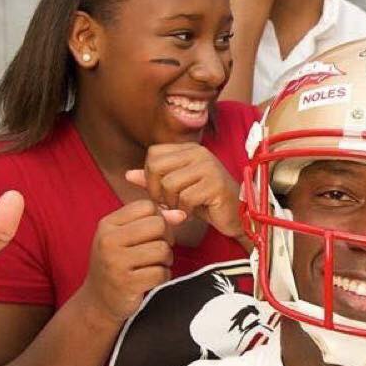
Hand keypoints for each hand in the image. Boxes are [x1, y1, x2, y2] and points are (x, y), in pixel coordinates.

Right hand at [75, 200, 184, 324]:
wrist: (98, 301)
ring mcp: (116, 263)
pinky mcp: (127, 284)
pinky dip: (163, 277)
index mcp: (107, 225)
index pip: (147, 206)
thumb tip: (181, 215)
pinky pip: (162, 273)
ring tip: (153, 266)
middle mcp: (108, 241)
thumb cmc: (117, 264)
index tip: (154, 234)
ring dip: (166, 260)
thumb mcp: (126, 237)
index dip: (159, 219)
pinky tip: (151, 280)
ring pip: (163, 249)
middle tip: (158, 252)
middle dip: (166, 239)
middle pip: (158, 225)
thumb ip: (153, 221)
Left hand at [125, 143, 245, 243]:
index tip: (162, 192)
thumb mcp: (177, 190)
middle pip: (156, 166)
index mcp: (189, 149)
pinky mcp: (215, 184)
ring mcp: (208, 167)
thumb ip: (154, 180)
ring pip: (169, 184)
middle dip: (157, 190)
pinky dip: (186, 210)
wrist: (237, 216)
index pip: (153, 154)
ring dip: (172, 203)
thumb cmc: (206, 202)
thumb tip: (128, 174)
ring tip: (184, 208)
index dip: (150, 176)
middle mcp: (199, 153)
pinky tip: (194, 212)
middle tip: (169, 203)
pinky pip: (185, 198)